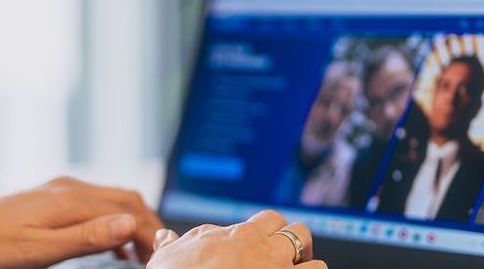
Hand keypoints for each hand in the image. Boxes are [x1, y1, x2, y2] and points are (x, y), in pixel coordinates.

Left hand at [0, 177, 162, 268]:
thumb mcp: (43, 250)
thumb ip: (88, 237)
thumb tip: (130, 223)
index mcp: (71, 199)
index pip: (129, 212)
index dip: (152, 234)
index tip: (163, 256)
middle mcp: (69, 187)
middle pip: (127, 199)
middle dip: (150, 225)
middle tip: (161, 254)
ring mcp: (60, 189)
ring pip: (114, 199)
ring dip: (134, 222)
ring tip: (144, 252)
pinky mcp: (51, 197)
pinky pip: (96, 203)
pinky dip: (114, 221)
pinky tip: (115, 244)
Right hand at [147, 210, 327, 268]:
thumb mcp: (167, 260)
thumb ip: (174, 245)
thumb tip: (167, 236)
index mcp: (240, 237)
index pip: (270, 220)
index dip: (271, 232)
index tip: (264, 244)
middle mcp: (265, 251)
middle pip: (300, 232)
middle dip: (297, 245)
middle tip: (287, 261)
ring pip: (317, 263)